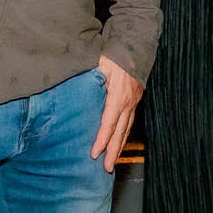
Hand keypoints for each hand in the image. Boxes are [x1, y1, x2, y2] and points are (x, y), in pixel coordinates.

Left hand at [90, 55, 142, 172]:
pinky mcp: (135, 100)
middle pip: (120, 132)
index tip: (94, 153)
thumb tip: (76, 90)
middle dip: (113, 151)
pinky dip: (123, 135)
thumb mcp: (100, 63)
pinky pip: (129, 122)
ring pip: (126, 129)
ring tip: (113, 162)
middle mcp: (128, 102)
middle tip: (107, 168)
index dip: (101, 139)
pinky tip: (119, 143)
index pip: (108, 122)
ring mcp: (133, 102)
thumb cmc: (116, 53)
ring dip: (119, 147)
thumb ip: (90, 78)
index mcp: (118, 95)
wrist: (136, 44)